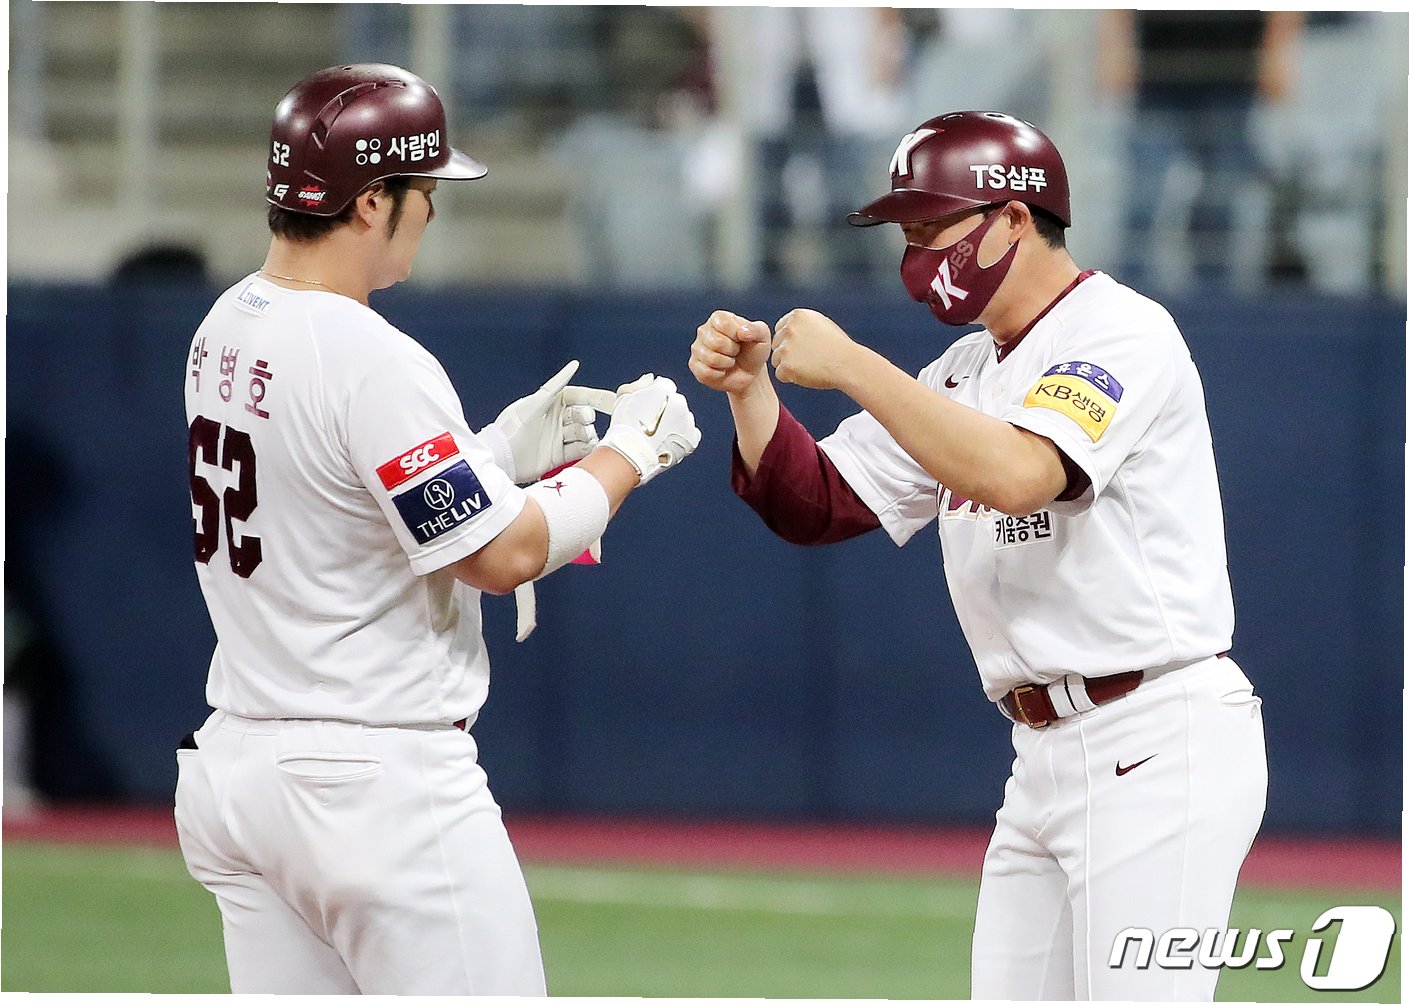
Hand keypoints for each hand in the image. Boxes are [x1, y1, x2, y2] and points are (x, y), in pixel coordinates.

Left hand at [481, 360, 613, 483]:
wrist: (500, 458)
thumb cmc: (513, 427)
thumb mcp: (534, 404)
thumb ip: (555, 385)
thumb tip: (574, 365)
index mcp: (551, 402)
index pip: (579, 396)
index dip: (595, 397)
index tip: (611, 400)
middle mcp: (556, 419)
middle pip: (582, 415)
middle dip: (586, 417)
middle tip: (585, 421)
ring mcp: (558, 437)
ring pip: (583, 433)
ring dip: (587, 434)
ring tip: (583, 437)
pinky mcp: (558, 456)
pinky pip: (579, 450)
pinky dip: (586, 449)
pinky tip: (587, 448)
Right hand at [599, 374, 701, 484]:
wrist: (631, 452)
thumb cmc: (625, 427)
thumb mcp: (624, 396)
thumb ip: (639, 384)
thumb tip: (649, 380)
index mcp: (664, 389)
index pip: (664, 385)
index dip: (654, 396)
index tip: (647, 405)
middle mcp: (679, 402)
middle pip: (674, 401)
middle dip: (665, 409)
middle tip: (649, 421)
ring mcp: (687, 421)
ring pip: (683, 418)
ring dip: (674, 423)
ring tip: (657, 434)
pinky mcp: (691, 439)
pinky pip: (690, 434)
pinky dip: (682, 437)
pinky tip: (668, 440)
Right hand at [689, 310, 771, 395]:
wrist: (749, 373)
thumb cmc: (754, 351)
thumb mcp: (762, 337)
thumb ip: (757, 330)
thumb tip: (742, 332)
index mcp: (719, 318)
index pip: (724, 323)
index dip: (737, 335)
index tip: (742, 339)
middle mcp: (704, 330)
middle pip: (716, 342)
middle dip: (733, 351)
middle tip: (736, 352)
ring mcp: (697, 348)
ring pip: (711, 358)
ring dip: (727, 363)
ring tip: (730, 360)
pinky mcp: (694, 365)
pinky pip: (706, 372)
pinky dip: (720, 374)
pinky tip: (722, 370)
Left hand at [770, 309, 860, 389]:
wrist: (848, 363)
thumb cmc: (839, 347)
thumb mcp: (822, 324)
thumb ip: (802, 324)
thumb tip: (785, 327)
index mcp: (797, 316)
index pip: (780, 329)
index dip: (791, 341)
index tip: (806, 348)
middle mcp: (789, 329)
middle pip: (776, 345)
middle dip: (788, 353)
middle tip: (809, 359)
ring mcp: (786, 347)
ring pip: (776, 360)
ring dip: (789, 366)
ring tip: (810, 366)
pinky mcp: (786, 365)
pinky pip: (780, 374)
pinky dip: (791, 377)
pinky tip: (807, 374)